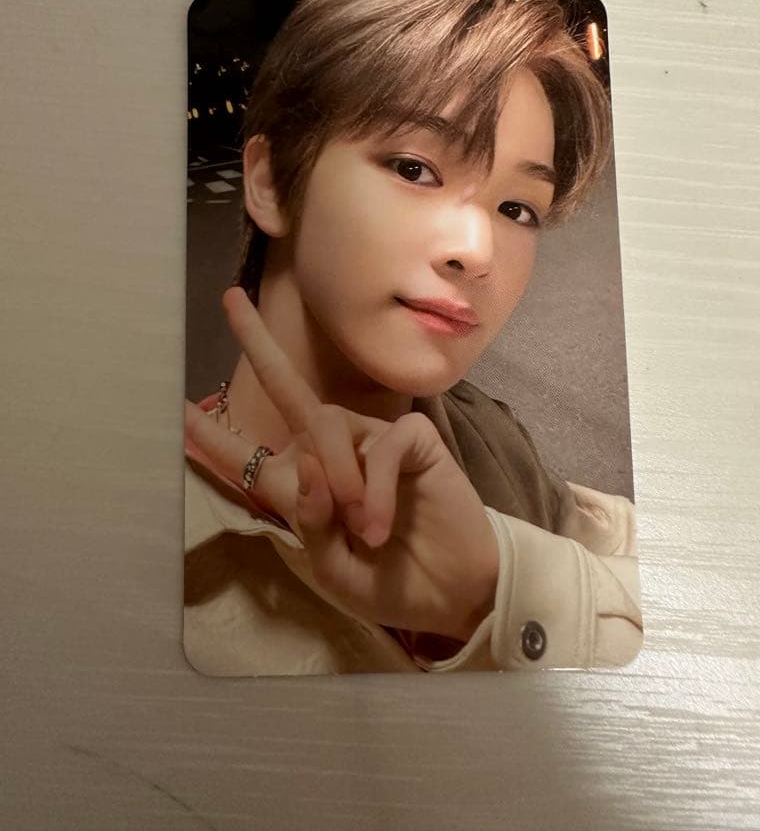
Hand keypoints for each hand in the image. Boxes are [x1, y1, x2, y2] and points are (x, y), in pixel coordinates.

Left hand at [184, 287, 498, 641]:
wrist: (453, 592)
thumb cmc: (388, 583)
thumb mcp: (333, 569)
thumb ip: (310, 522)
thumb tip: (307, 464)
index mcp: (300, 486)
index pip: (245, 456)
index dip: (210, 434)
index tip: (174, 407)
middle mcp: (329, 452)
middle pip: (286, 390)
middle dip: (257, 343)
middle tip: (229, 299)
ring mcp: (371, 441)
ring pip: (327, 424)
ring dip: (336, 478)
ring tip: (361, 530)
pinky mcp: (412, 440)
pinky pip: (381, 443)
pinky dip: (374, 485)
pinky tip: (378, 523)